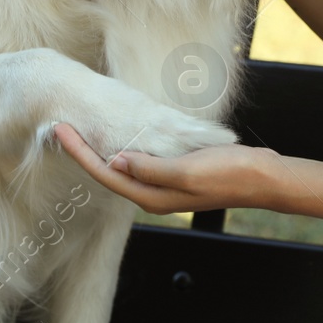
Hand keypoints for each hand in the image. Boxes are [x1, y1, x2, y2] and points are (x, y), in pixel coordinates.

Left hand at [51, 121, 284, 214]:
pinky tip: (122, 133)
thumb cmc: (229, 174)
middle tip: (61, 126)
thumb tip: (116, 162)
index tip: (59, 130)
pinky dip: (128, 146)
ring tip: (82, 128)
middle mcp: (153, 194)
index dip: (79, 151)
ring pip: (124, 165)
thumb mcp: (186, 170)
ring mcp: (166, 184)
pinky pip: (144, 160)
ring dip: (102, 148)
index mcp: (151, 197)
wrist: (263, 178)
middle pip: (108, 171)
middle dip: (83, 150)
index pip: (104, 173)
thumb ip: (151, 168)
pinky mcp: (178, 172)